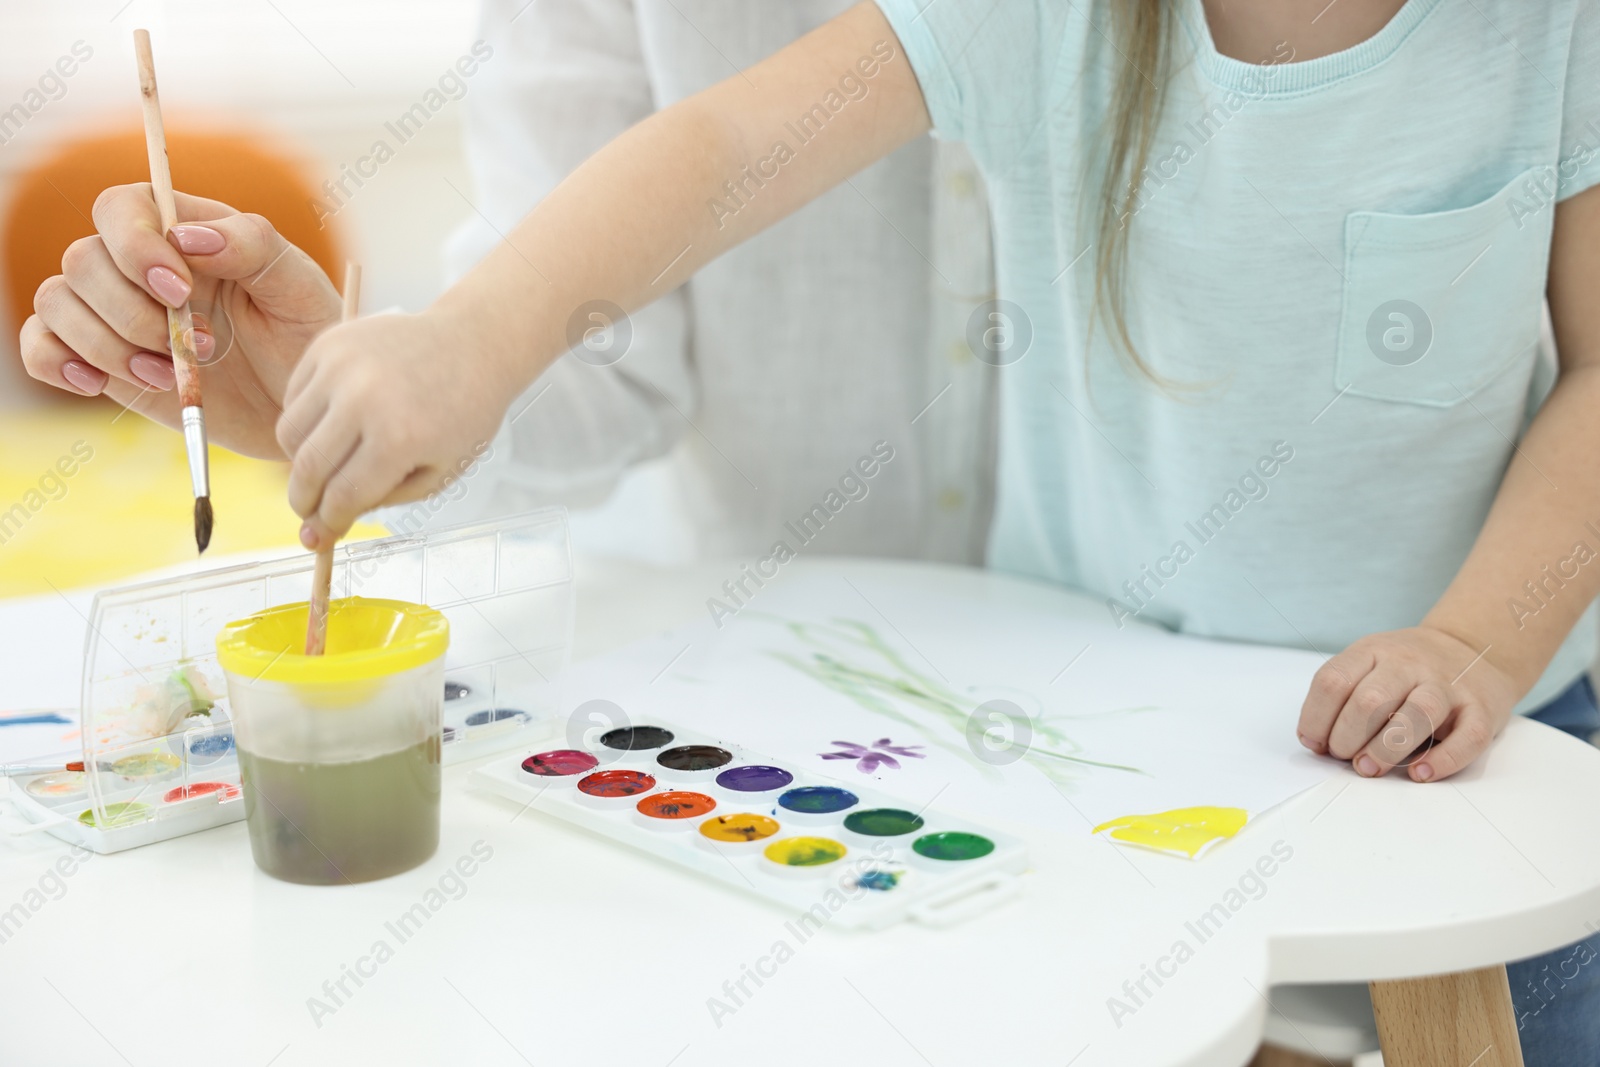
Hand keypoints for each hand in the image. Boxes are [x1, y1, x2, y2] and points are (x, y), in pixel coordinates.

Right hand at [20, 184, 341, 457]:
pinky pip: (41, 347)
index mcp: (185, 232)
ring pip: (58, 302)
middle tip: (201, 346)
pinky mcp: (103, 360)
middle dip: (133, 311)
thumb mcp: (300, 289)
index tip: (180, 290)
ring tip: (171, 376)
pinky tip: (96, 384)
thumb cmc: (304, 340)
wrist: (300, 410)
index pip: (122, 207)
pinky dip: (56, 362)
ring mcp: (115, 313)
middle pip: (84, 260)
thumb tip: (184, 237)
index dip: (134, 244)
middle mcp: (139, 266)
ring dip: (107, 343)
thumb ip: (252, 247)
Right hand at [278, 309, 516, 548]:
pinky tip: (331, 426)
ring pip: (289, 433)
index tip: (320, 536)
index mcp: (399, 438)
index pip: (342, 496)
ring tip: (325, 466)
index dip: (327, 524)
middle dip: (303, 501)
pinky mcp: (329, 344)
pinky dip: (304, 421)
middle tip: (309, 511)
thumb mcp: (439, 472)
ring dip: (300, 460)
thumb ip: (382, 502)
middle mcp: (364, 399)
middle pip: (307, 468)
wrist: (472, 345)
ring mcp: (342, 367)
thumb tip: (321, 529)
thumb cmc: (462, 414)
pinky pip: (293, 397)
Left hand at [1296, 626, 1521, 782]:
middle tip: (1345, 756)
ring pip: (1418, 714)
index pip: (1333, 681)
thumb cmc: (1408, 669)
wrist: (1473, 647)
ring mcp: (1448, 685)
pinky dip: (1443, 760)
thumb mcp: (1368, 663)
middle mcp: (1410, 664)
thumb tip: (1315, 742)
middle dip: (1347, 736)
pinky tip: (1419, 773)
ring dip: (1386, 749)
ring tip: (1369, 768)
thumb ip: (1342, 695)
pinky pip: (1468, 737)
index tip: (1316, 743)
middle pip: (1371, 699)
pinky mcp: (1482, 709)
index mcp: (1373, 651)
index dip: (1316, 718)